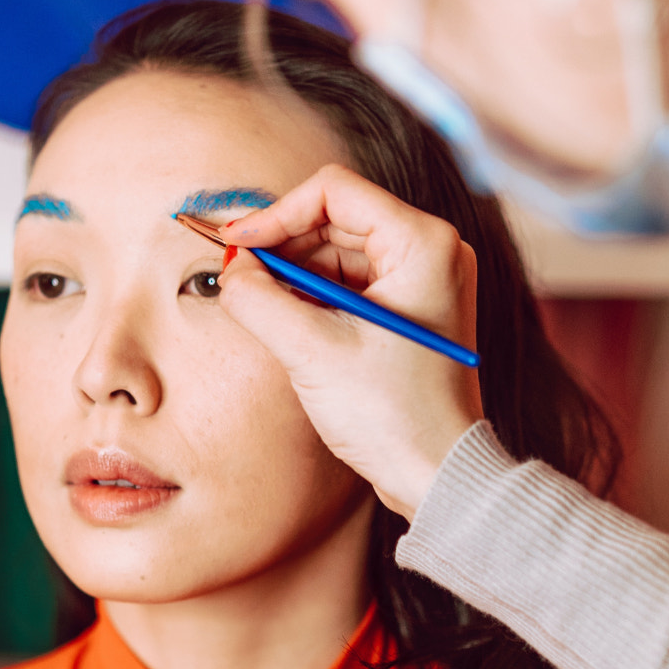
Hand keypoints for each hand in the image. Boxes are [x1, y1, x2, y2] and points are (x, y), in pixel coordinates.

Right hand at [218, 165, 482, 519]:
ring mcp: (423, 281)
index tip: (234, 246)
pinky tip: (285, 319)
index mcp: (423, 243)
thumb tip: (232, 273)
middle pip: (335, 219)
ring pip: (339, 251)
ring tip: (257, 303)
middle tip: (238, 277)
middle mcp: (431, 251)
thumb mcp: (311, 351)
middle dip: (281, 245)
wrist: (436, 476)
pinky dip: (312, 294)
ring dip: (293, 272)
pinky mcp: (410, 309)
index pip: (334, 192)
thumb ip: (259, 300)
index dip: (275, 214)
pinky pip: (350, 282)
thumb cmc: (393, 415)